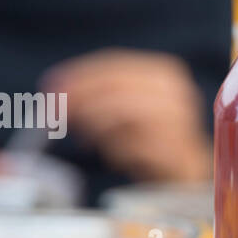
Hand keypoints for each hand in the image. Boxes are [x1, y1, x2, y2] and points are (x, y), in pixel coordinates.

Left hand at [44, 50, 211, 182]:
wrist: (187, 172)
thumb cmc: (149, 137)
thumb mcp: (124, 108)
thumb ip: (98, 96)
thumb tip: (57, 92)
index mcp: (164, 73)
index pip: (115, 65)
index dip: (80, 75)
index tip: (51, 87)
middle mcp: (176, 94)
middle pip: (118, 88)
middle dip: (82, 99)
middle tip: (55, 113)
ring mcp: (180, 124)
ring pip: (126, 114)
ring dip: (98, 127)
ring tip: (86, 140)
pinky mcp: (177, 154)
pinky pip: (136, 147)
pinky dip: (118, 151)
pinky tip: (113, 157)